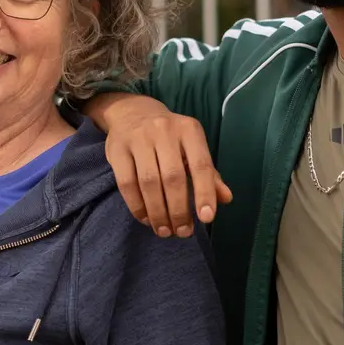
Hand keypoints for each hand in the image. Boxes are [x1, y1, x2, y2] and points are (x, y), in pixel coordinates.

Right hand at [94, 94, 231, 237]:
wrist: (132, 113)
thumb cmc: (170, 138)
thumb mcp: (193, 148)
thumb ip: (209, 174)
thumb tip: (226, 199)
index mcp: (189, 130)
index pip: (200, 165)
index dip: (204, 193)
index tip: (206, 219)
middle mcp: (164, 130)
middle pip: (173, 177)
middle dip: (179, 210)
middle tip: (182, 232)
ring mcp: (138, 138)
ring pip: (149, 183)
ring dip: (158, 212)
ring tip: (164, 230)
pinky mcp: (117, 149)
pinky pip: (127, 184)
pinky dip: (137, 206)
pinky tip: (145, 219)